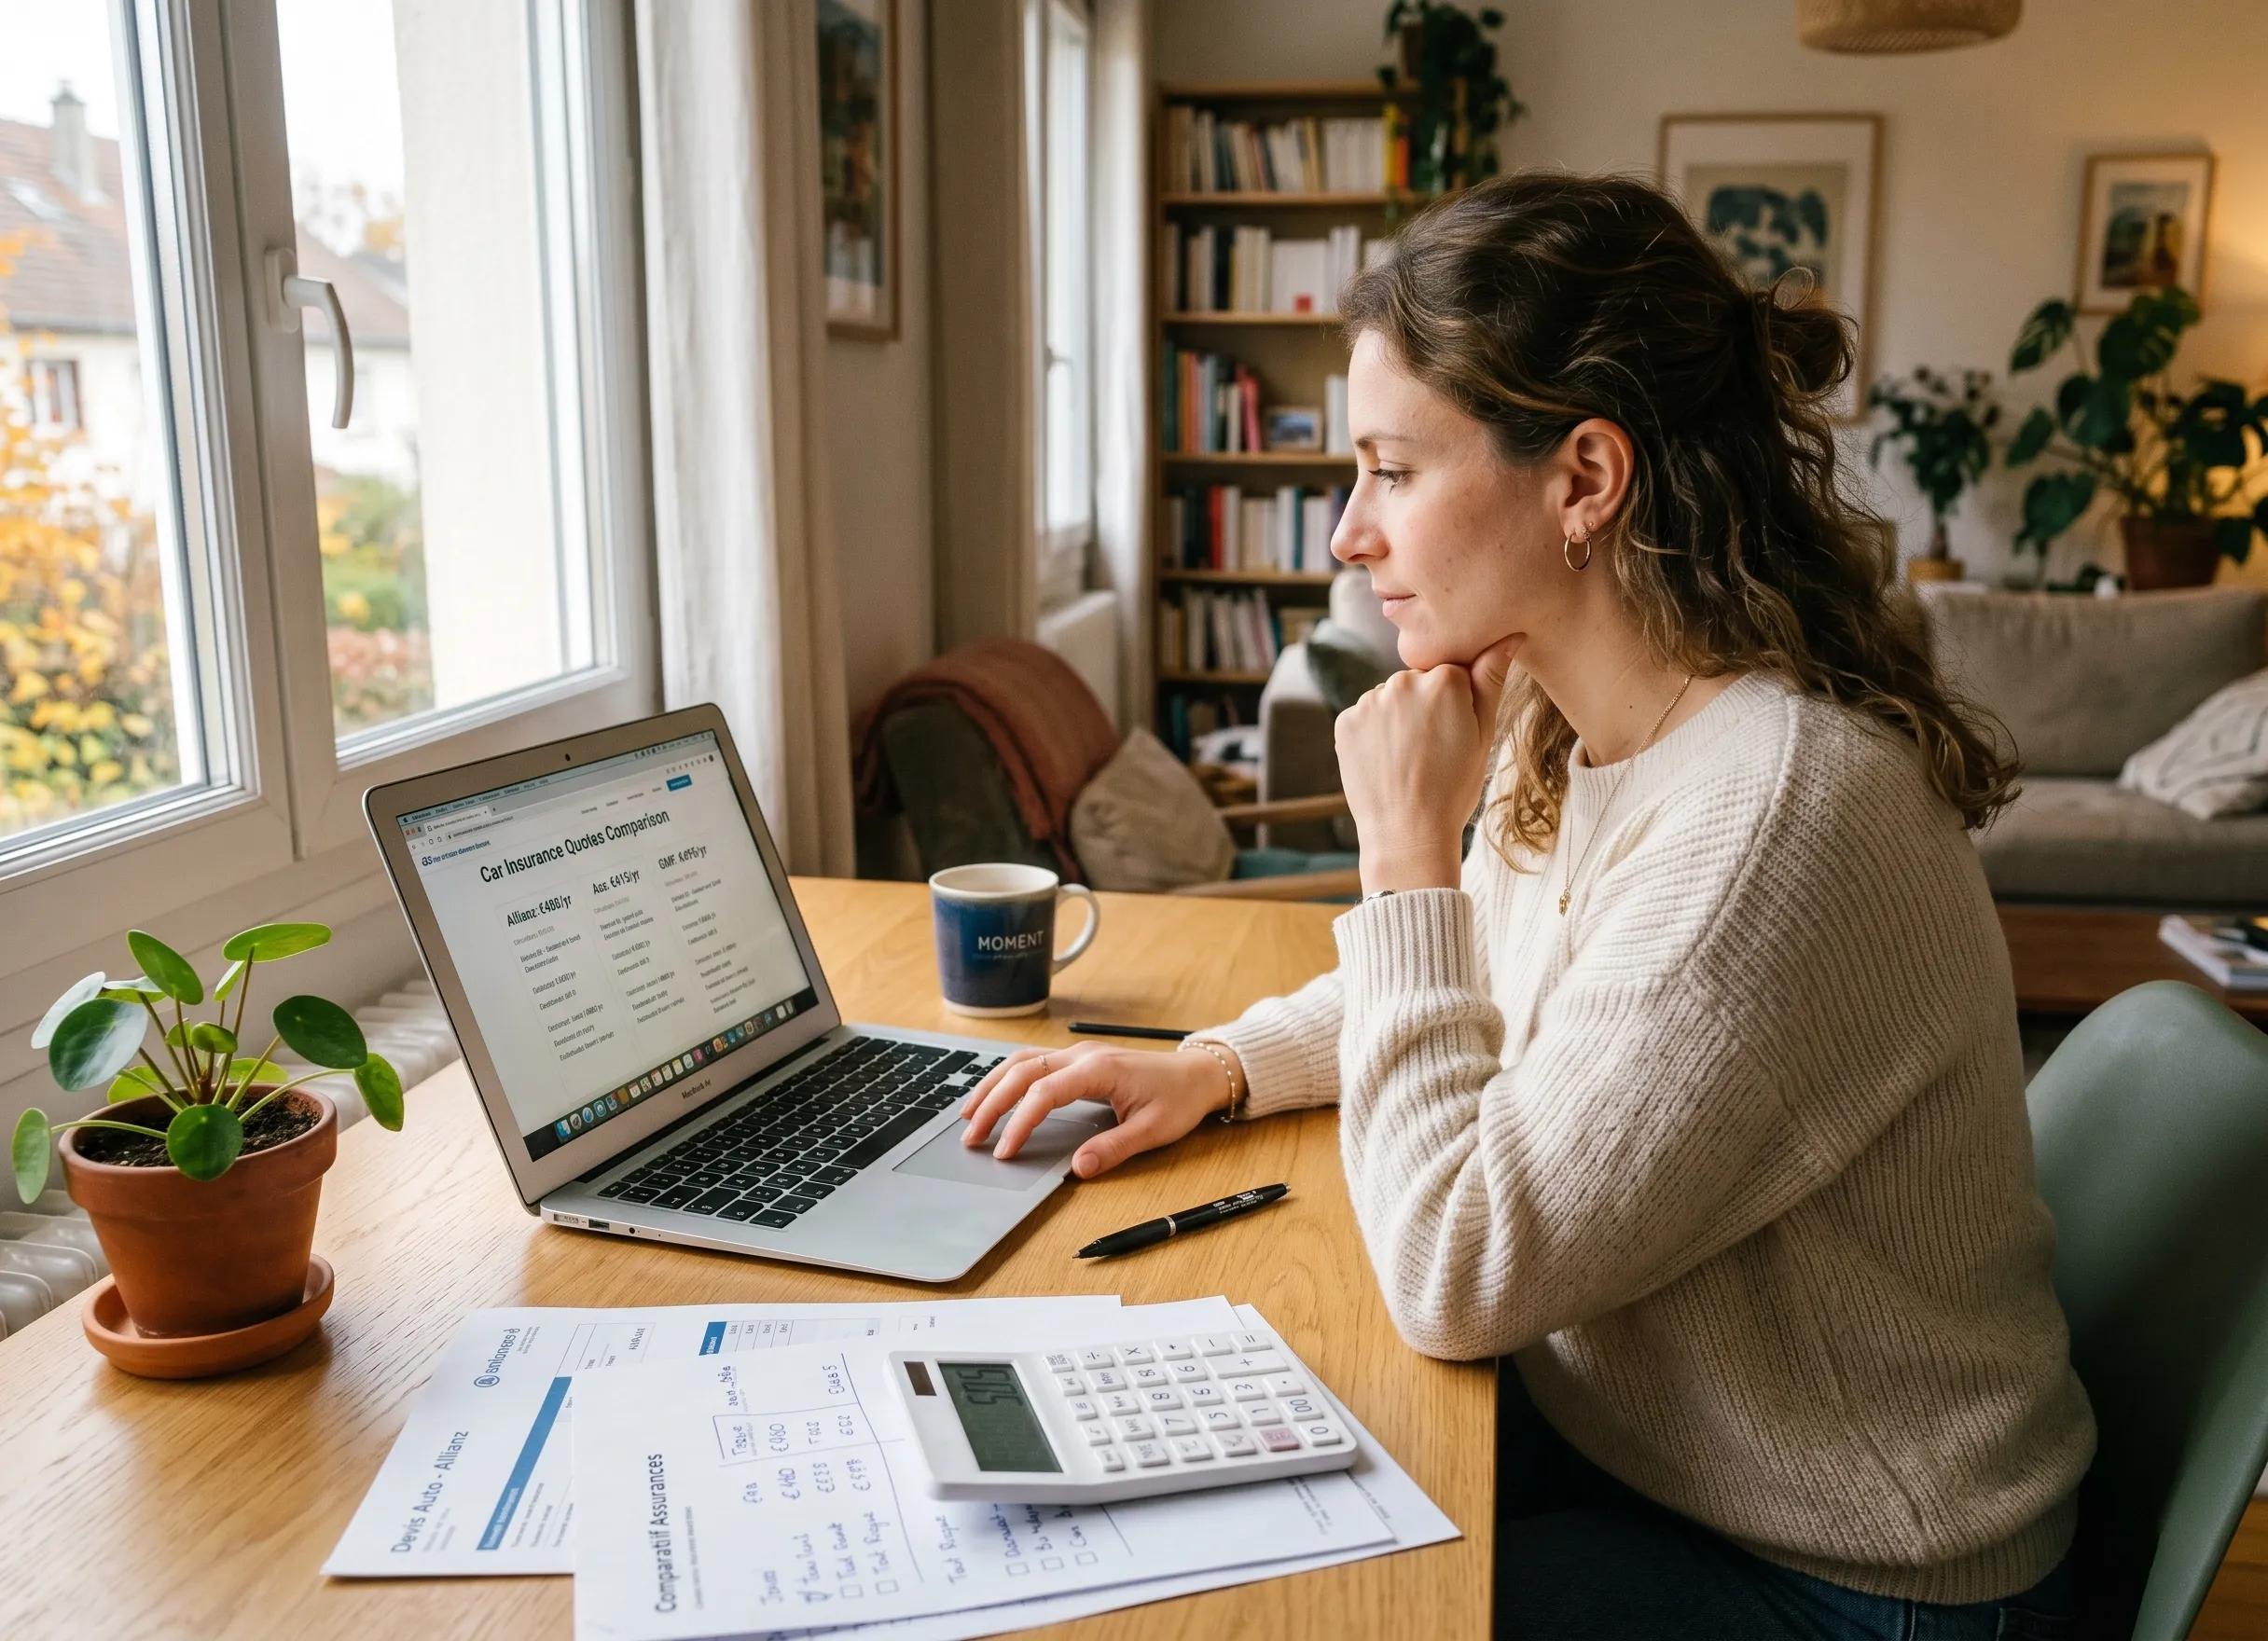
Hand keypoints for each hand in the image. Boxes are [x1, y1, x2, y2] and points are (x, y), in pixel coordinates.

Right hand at [958, 1041, 1239, 1177]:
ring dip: (993, 1085)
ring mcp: (1079, 1054)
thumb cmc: (1178, 1099)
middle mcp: (1083, 1055)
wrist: (1198, 1074)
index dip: (1020, 1122)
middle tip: (971, 1137)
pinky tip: (995, 1095)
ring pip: (1022, 1060)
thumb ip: (1114, 1149)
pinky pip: (1033, 1061)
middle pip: (1022, 1070)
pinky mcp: (1078, 1060)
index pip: (1044, 1092)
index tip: (1005, 1150)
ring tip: (969, 1115)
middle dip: (992, 1103)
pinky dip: (1008, 1077)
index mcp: (1099, 1070)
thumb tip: (1078, 1168)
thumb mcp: (1153, 1130)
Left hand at [1335, 634, 1519, 892]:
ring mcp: (1369, 701)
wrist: (1407, 833)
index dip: (1459, 704)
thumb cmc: (1454, 788)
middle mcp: (1401, 681)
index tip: (1456, 734)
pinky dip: (1374, 734)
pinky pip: (1366, 717)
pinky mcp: (1345, 722)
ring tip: (1409, 758)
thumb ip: (1492, 679)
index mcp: (1444, 680)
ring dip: (1399, 718)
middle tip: (1433, 750)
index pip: (1454, 673)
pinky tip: (1387, 761)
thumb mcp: (1484, 734)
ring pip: (1391, 699)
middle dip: (1427, 706)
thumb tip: (1509, 635)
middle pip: (1419, 683)